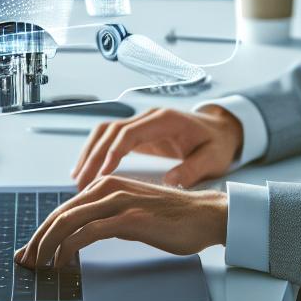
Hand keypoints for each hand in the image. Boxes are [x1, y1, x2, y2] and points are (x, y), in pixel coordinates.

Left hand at [14, 174, 227, 266]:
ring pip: (68, 221)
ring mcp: (119, 202)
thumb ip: (108, 216)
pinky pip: (88, 233)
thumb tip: (79, 236)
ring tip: (39, 266)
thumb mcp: (133, 210)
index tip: (31, 250)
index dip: (42, 231)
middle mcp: (109, 188)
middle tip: (26, 261)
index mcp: (108, 184)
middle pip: (60, 214)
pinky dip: (69, 248)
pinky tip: (64, 262)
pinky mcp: (129, 219)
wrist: (205, 215)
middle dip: (37, 240)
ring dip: (47, 246)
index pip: (64, 208)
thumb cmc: (172, 218)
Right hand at [71, 104, 242, 188]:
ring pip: (106, 132)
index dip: (112, 152)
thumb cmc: (217, 143)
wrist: (222, 130)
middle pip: (111, 131)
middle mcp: (149, 117)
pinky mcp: (139, 133)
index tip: (101, 175)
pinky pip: (111, 138)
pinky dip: (96, 151)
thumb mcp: (213, 158)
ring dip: (89, 153)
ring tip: (78, 179)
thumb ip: (193, 169)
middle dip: (93, 156)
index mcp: (166, 120)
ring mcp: (142, 123)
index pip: (130, 132)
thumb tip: (169, 182)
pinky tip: (86, 170)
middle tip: (81, 183)